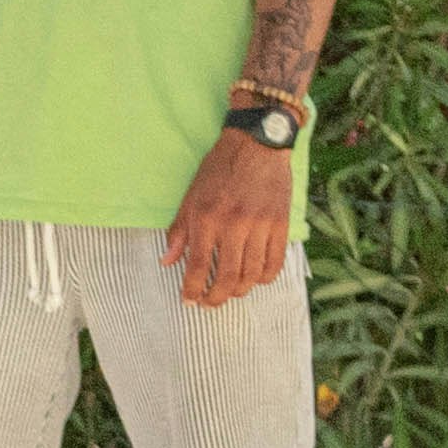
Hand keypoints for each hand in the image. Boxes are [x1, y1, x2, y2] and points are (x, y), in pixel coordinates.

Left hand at [165, 135, 293, 305]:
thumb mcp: (191, 196)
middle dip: (216, 298)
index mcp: (207, 218)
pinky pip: (275, 263)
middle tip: (209, 303)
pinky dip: (264, 278)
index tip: (189, 300)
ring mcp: (260, 225)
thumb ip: (179, 232)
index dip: (192, 290)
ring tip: (230, 292)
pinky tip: (254, 279)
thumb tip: (167, 262)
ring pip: (251, 275)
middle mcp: (234, 224)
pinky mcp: (281, 224)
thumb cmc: (220, 169)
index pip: (198, 266)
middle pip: (227, 278)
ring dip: (239, 291)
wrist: (258, 144)